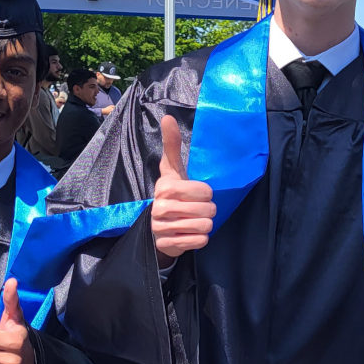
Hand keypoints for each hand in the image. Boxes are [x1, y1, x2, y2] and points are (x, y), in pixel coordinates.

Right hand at [151, 113, 214, 267]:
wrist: (155, 226)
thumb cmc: (171, 193)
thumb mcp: (171, 170)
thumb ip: (172, 145)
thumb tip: (167, 117)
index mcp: (165, 187)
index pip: (205, 191)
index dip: (206, 193)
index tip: (196, 193)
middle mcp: (161, 208)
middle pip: (208, 210)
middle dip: (208, 210)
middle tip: (197, 209)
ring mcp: (162, 229)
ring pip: (205, 227)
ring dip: (205, 225)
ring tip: (193, 220)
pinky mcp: (167, 246)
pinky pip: (199, 242)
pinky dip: (200, 238)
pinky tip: (189, 233)